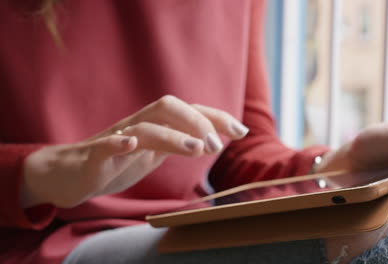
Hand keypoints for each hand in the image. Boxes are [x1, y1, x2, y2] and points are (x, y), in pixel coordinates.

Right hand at [21, 95, 248, 207]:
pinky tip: (128, 144)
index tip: (240, 131)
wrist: (72, 173)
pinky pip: (104, 146)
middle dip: (198, 122)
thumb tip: (214, 139)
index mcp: (156, 126)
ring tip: (197, 150)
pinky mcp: (94, 157)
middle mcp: (138, 126)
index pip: (189, 111)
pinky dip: (116, 143)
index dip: (216, 117)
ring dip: (172, 136)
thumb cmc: (118, 161)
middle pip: (168, 107)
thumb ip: (180, 142)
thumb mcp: (155, 152)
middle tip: (217, 146)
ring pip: (144, 128)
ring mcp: (116, 139)